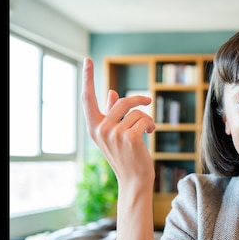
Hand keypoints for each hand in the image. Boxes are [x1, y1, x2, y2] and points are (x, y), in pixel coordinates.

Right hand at [81, 58, 155, 184]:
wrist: (135, 179)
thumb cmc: (126, 156)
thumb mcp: (115, 134)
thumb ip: (112, 113)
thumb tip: (111, 93)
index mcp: (93, 127)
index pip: (87, 98)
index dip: (88, 78)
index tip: (87, 60)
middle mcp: (100, 129)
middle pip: (122, 101)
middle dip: (138, 100)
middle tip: (148, 101)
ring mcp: (113, 134)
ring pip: (135, 111)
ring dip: (146, 117)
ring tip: (148, 127)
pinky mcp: (129, 137)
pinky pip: (143, 119)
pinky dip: (150, 124)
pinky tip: (150, 132)